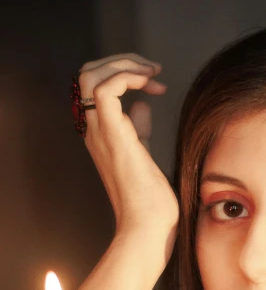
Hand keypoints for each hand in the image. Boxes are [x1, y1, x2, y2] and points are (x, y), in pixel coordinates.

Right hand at [78, 54, 178, 245]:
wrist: (147, 228)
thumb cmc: (150, 203)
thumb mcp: (145, 156)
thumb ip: (139, 130)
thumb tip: (143, 106)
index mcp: (101, 135)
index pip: (94, 88)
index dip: (123, 74)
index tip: (155, 84)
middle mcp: (95, 131)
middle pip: (86, 74)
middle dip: (120, 61)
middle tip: (152, 70)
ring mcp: (101, 133)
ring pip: (90, 75)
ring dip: (124, 64)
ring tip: (152, 73)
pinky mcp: (113, 136)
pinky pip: (106, 89)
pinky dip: (127, 76)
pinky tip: (149, 85)